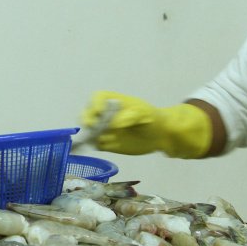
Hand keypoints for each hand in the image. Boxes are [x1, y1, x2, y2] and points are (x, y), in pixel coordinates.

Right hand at [81, 91, 212, 158]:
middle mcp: (105, 115)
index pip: (98, 98)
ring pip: (89, 130)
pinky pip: (95, 144)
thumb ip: (131, 116)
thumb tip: (115, 124)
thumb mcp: (145, 113)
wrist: (160, 137)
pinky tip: (95, 147)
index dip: (95, 104)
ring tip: (92, 139)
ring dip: (87, 134)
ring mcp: (105, 130)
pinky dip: (92, 146)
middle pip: (88, 113)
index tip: (99, 112)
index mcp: (114, 102)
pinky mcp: (107, 144)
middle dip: (86, 119)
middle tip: (91, 126)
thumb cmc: (152, 119)